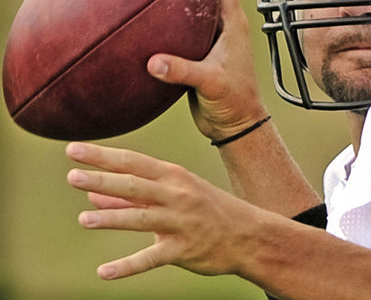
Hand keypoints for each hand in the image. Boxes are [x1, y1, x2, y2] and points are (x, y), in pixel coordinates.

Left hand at [66, 142, 261, 279]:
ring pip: (141, 219)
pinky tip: (104, 273)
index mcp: (174, 177)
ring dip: (112, 218)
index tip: (74, 150)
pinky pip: (151, 258)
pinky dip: (127, 266)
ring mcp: (181, 223)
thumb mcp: (174, 194)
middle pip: (134, 186)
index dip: (102, 156)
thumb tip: (92, 194)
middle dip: (102, 179)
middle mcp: (177, 195)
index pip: (133, 162)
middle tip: (72, 176)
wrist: (247, 235)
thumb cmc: (207, 209)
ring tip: (84, 219)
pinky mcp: (183, 250)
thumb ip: (131, 196)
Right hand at [147, 0, 267, 141]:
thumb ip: (183, 71)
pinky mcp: (199, 55)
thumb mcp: (210, 84)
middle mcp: (224, 28)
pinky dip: (170, 19)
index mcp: (233, 25)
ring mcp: (212, 41)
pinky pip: (183, 30)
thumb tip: (153, 62)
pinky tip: (151, 19)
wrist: (236, 125)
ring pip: (196, 8)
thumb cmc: (234, 102)